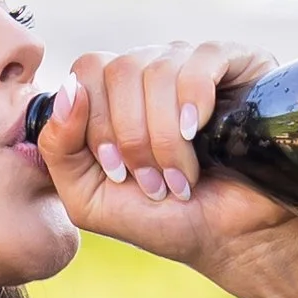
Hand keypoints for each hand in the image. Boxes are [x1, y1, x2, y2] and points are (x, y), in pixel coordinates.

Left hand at [32, 42, 285, 267]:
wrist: (230, 239)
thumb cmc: (162, 219)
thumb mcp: (88, 197)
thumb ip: (58, 148)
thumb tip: (68, 90)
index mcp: (113, 94)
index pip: (86, 72)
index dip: (96, 123)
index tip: (118, 172)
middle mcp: (151, 71)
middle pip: (119, 69)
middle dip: (131, 136)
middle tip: (153, 182)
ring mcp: (193, 64)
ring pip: (157, 68)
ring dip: (165, 135)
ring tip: (181, 177)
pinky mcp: (238, 64)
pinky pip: (204, 57)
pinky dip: (194, 99)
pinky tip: (197, 132)